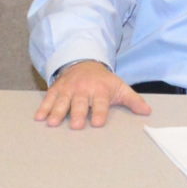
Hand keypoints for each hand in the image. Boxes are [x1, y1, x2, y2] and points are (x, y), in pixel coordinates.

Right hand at [34, 60, 151, 129]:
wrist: (84, 62)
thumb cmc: (103, 81)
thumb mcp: (120, 87)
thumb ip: (132, 100)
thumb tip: (147, 111)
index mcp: (100, 90)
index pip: (100, 103)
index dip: (99, 112)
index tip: (98, 123)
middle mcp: (83, 89)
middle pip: (80, 103)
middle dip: (77, 113)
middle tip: (76, 125)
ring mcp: (68, 89)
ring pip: (62, 101)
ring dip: (57, 112)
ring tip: (52, 123)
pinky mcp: (56, 89)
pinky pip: (49, 98)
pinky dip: (43, 107)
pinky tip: (39, 117)